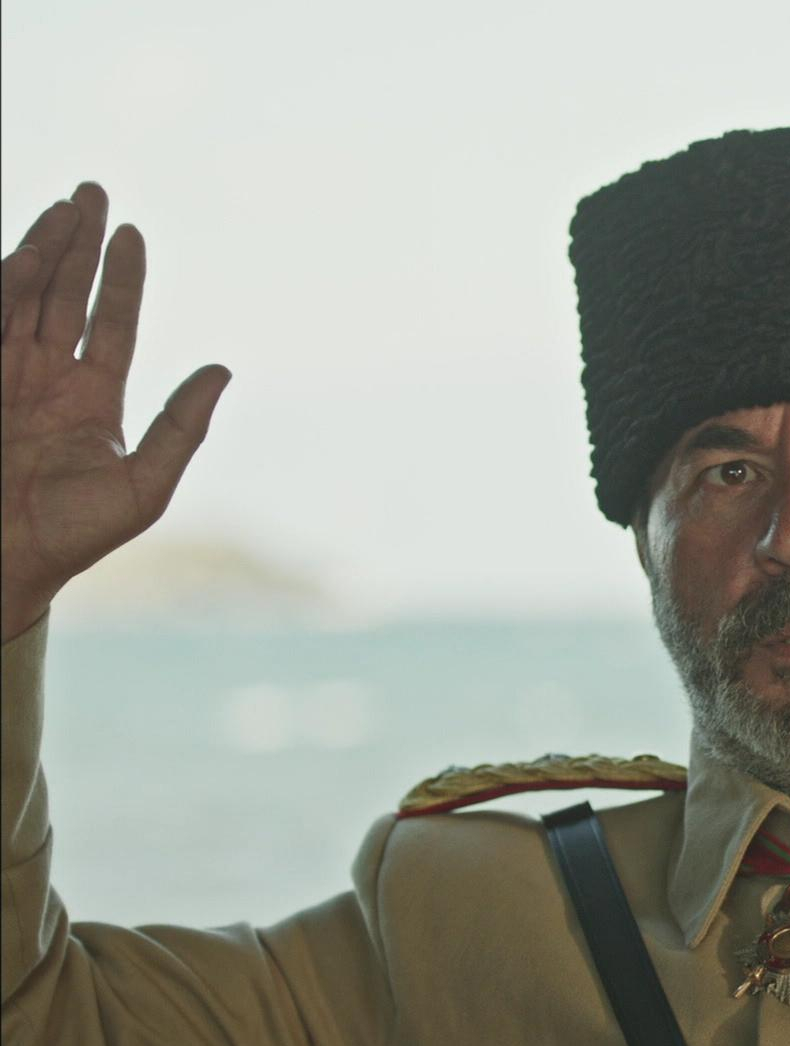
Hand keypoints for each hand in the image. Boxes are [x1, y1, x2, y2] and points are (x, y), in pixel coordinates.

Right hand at [1, 184, 230, 641]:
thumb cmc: (75, 536)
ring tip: (65, 205)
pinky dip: (6, 285)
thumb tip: (222, 370)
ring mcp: (7, 376)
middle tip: (93, 190)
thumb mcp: (146, 484)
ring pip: (25, 296)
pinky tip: (24, 254)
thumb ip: (182, 426)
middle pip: (65, 294)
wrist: (8, 564)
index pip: (110, 321)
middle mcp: (48, 378)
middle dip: (78, 243)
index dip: (121, 277)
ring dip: (43, 250)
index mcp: (92, 396)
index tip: (131, 232)